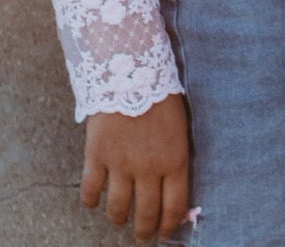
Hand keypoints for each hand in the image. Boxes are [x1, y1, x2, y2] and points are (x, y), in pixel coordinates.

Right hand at [81, 94, 188, 241]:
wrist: (130, 69)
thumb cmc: (160, 94)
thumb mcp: (179, 126)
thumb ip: (177, 157)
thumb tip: (177, 188)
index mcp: (175, 159)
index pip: (174, 206)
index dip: (168, 226)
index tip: (164, 234)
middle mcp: (148, 167)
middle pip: (145, 213)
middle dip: (143, 230)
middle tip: (142, 236)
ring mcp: (120, 164)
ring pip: (117, 208)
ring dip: (118, 219)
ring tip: (119, 220)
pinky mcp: (96, 156)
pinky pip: (91, 191)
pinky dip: (91, 201)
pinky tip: (94, 201)